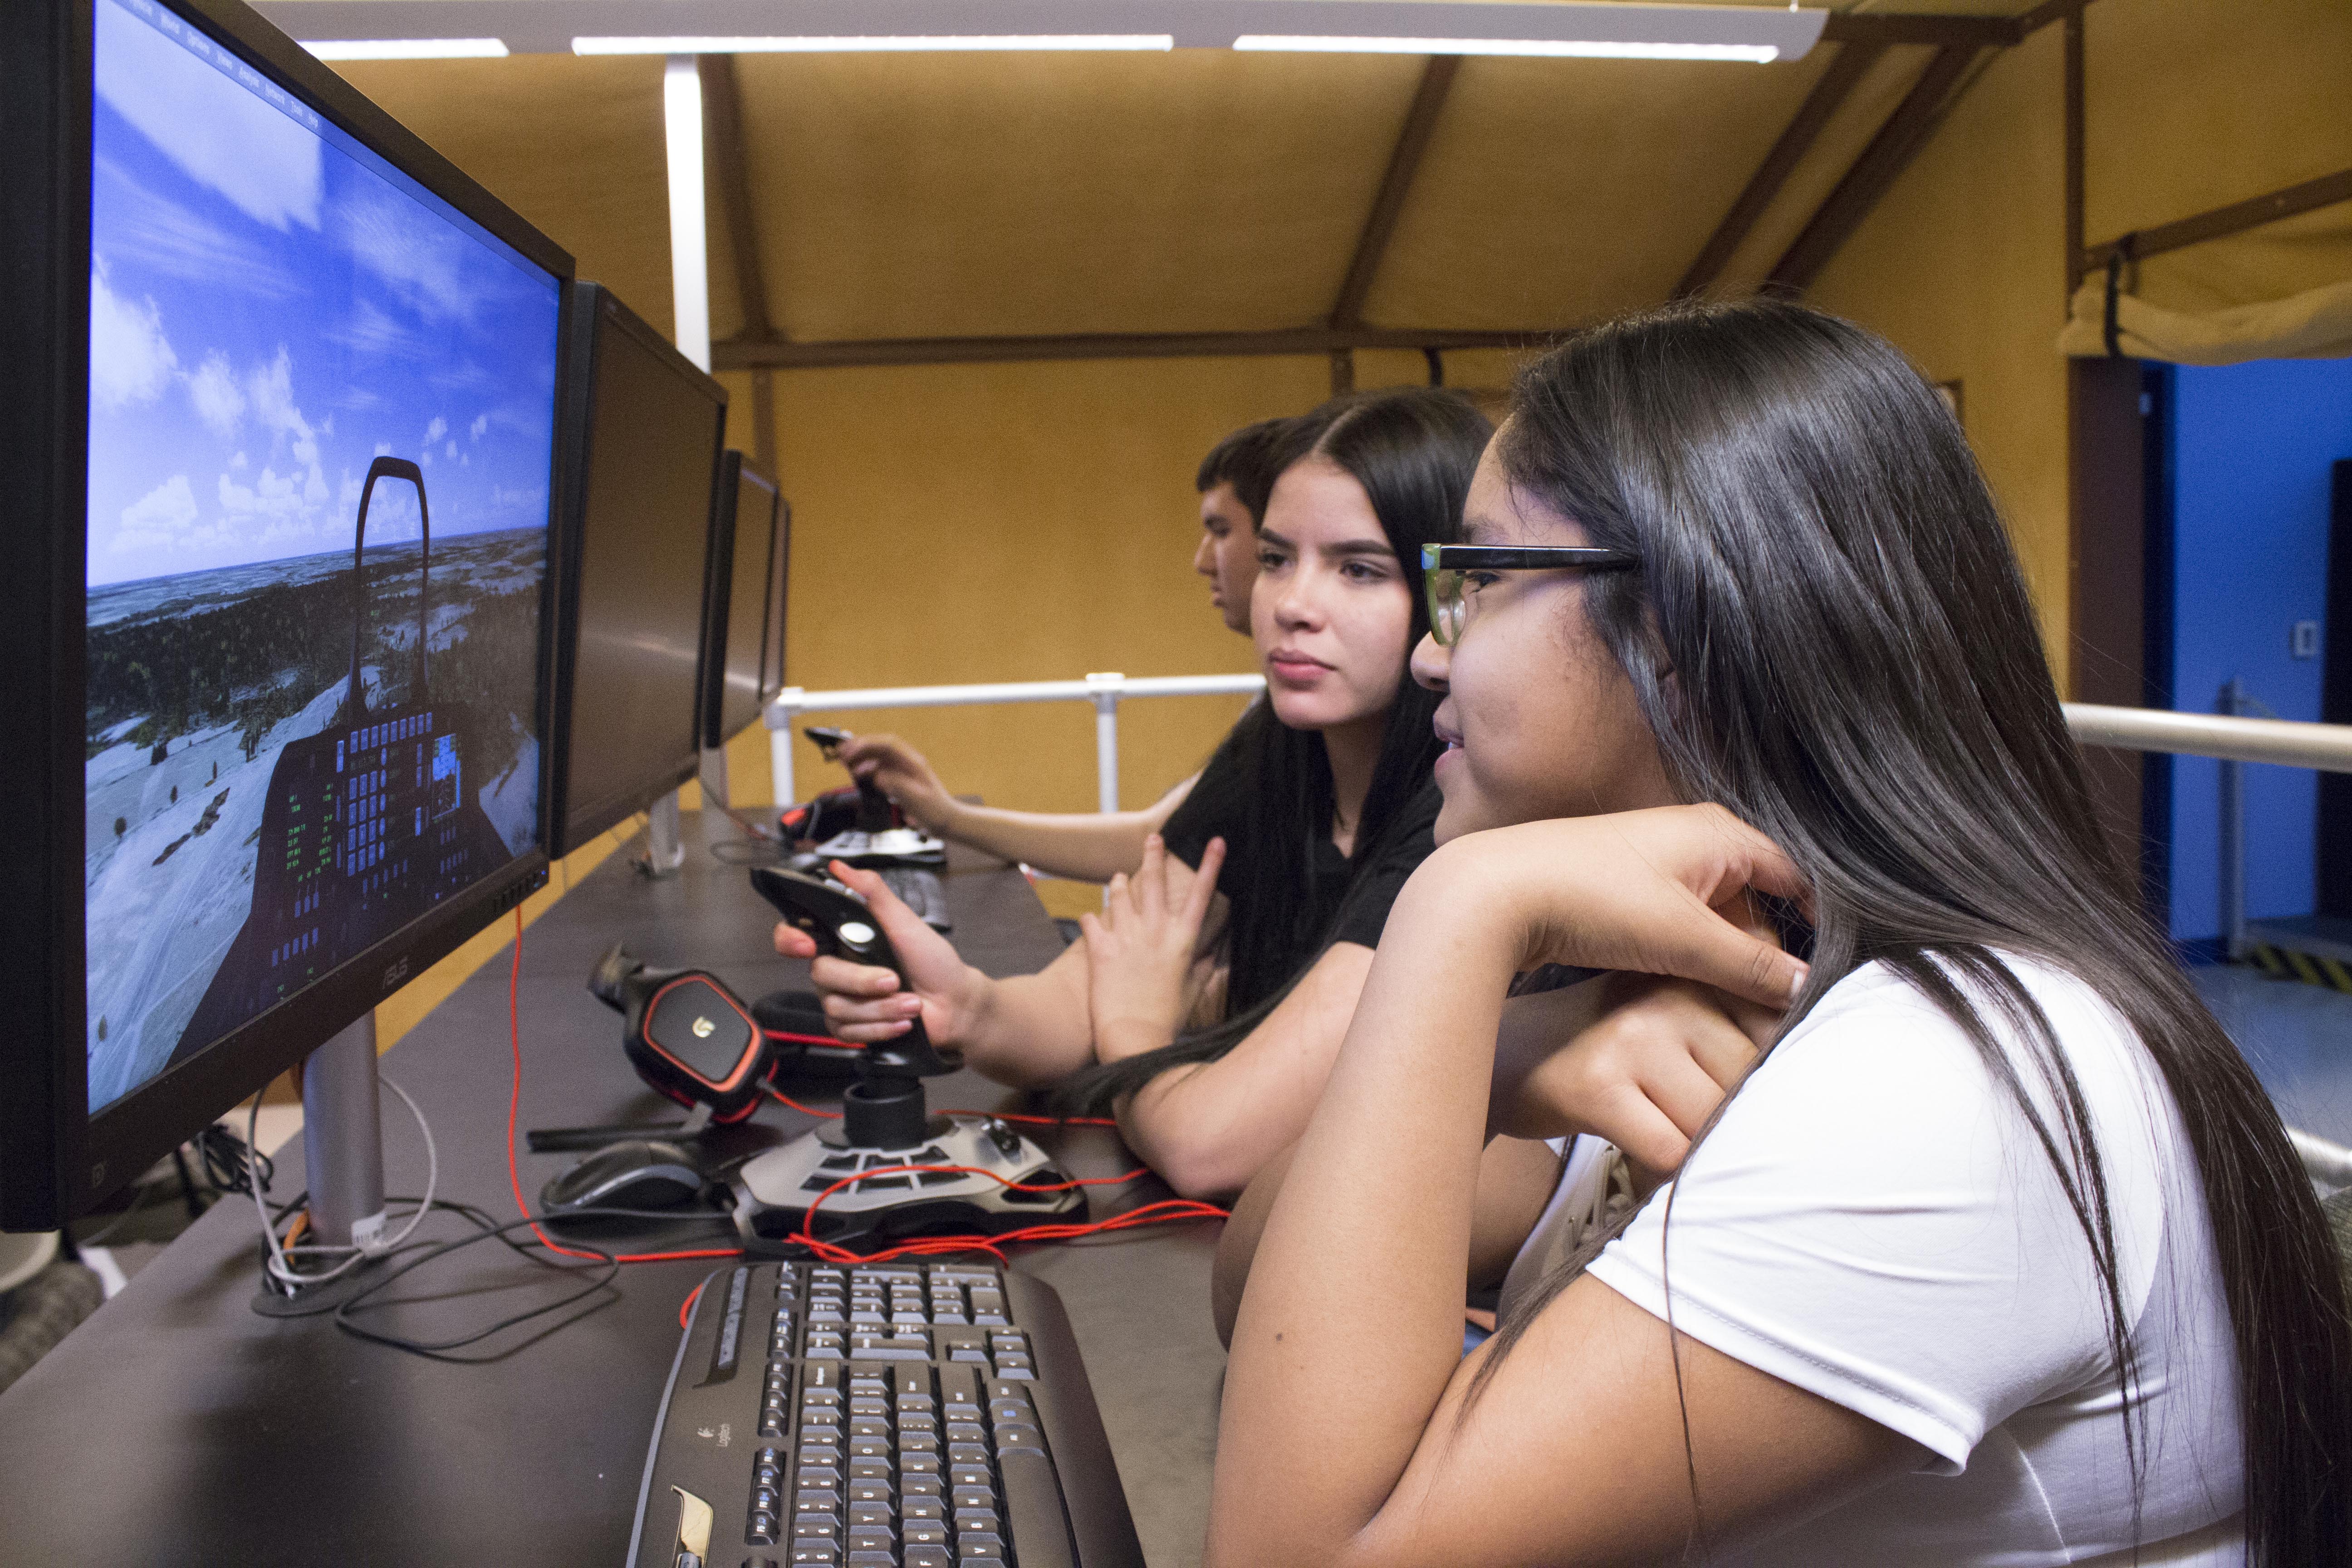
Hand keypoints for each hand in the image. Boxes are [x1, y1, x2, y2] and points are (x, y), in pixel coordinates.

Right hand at [772, 860, 984, 1043]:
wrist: (955, 1002)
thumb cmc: (932, 960)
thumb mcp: (904, 919)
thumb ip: (872, 892)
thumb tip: (839, 867)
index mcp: (843, 939)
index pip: (795, 936)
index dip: (791, 939)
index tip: (807, 945)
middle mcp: (837, 969)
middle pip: (821, 975)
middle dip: (862, 980)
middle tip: (895, 979)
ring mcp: (842, 1001)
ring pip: (836, 1007)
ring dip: (880, 1007)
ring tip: (910, 1002)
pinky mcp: (852, 1029)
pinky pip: (847, 1033)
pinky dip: (880, 1027)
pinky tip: (902, 1022)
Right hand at [836, 733, 956, 833]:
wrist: (947, 820)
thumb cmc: (935, 810)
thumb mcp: (915, 799)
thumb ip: (895, 785)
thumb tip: (877, 776)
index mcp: (913, 762)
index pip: (887, 744)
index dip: (867, 745)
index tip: (851, 752)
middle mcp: (907, 762)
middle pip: (880, 745)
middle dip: (859, 746)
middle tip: (840, 752)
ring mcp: (903, 769)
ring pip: (878, 755)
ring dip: (861, 755)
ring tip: (843, 759)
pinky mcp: (899, 778)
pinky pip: (880, 767)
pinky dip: (866, 767)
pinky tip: (857, 772)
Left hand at [1079, 834, 1225, 1062]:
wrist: (1132, 1039)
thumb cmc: (1166, 1019)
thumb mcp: (1191, 993)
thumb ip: (1203, 969)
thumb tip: (1213, 955)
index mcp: (1182, 942)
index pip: (1202, 895)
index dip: (1211, 865)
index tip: (1217, 841)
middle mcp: (1155, 933)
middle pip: (1156, 883)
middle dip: (1154, 855)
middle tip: (1152, 836)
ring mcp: (1127, 938)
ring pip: (1120, 894)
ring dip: (1120, 884)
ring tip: (1120, 878)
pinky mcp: (1101, 949)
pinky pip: (1092, 921)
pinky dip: (1092, 919)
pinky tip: (1091, 921)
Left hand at [1427, 805, 1809, 1009]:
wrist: (1498, 893)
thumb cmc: (1595, 900)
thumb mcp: (1684, 939)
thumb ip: (1750, 965)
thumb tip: (1805, 987)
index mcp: (1721, 833)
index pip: (1795, 878)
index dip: (1811, 929)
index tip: (1812, 981)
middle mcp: (1694, 837)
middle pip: (1755, 902)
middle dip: (1760, 953)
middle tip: (1765, 1008)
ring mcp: (1657, 861)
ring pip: (1714, 917)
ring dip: (1720, 959)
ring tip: (1724, 1006)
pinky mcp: (1626, 887)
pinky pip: (1678, 923)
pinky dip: (1686, 954)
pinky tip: (1682, 989)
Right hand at [1490, 972, 1778, 1177]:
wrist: (1513, 1055)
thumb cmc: (1611, 1042)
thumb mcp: (1673, 1008)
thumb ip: (1738, 1014)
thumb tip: (1817, 1042)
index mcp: (1695, 971)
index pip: (1778, 1029)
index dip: (1768, 1075)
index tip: (1733, 1086)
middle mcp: (1667, 996)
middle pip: (1750, 1082)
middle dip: (1729, 1118)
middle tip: (1686, 1118)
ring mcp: (1632, 1038)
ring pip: (1714, 1120)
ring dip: (1696, 1146)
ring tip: (1662, 1131)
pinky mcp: (1599, 1086)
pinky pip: (1671, 1151)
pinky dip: (1662, 1169)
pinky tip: (1637, 1152)